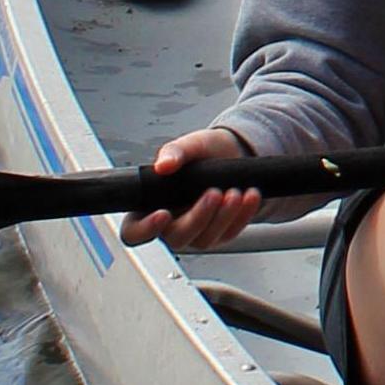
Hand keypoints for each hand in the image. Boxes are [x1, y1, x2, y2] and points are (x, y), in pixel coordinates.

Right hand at [117, 127, 260, 250]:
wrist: (233, 153)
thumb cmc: (203, 152)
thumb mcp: (189, 145)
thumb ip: (173, 152)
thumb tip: (163, 165)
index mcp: (150, 206)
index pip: (134, 231)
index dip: (145, 229)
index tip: (163, 213)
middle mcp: (170, 224)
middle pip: (175, 238)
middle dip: (197, 218)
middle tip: (213, 193)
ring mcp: (196, 233)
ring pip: (204, 239)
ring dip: (222, 217)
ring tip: (235, 191)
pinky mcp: (220, 234)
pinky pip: (230, 233)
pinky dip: (242, 215)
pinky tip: (249, 196)